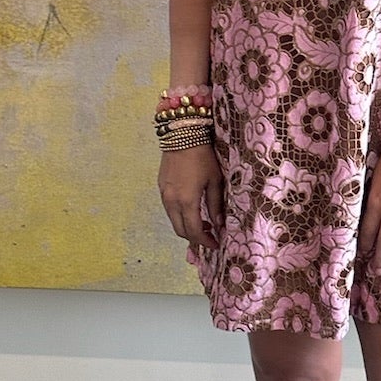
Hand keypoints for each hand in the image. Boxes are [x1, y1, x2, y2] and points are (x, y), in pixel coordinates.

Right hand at [158, 142, 223, 259]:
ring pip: (173, 220)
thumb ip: (215, 204)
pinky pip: (169, 209)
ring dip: (187, 227)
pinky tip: (191, 209)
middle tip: (210, 236)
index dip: (205, 241)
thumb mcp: (214, 181)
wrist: (182, 135)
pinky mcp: (161, 188)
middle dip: (195, 238)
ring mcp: (164, 195)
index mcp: (187, 201)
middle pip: (180, 230)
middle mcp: (172, 202)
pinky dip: (180, 216)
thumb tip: (219, 224)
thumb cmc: (203, 157)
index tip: (216, 244)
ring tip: (203, 223)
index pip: (194, 231)